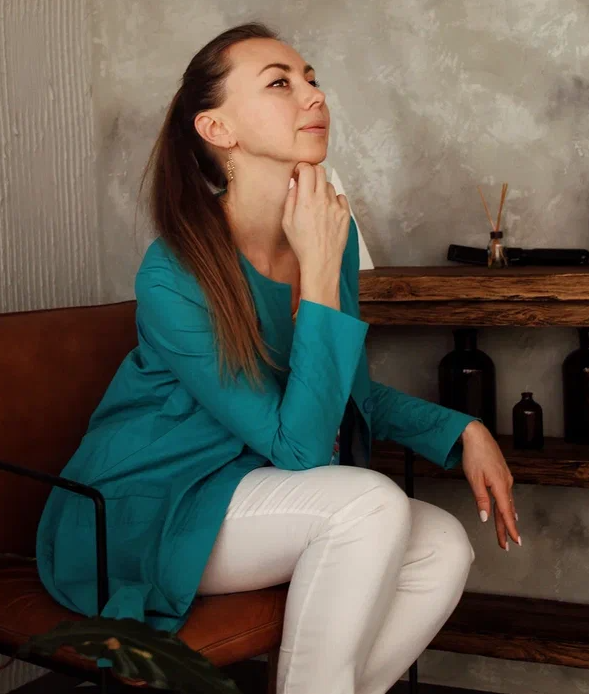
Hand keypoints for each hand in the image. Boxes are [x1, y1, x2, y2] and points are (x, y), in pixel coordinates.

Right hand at [282, 163, 349, 272]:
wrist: (321, 260)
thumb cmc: (302, 244)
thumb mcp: (287, 222)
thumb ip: (290, 199)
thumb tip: (295, 183)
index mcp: (306, 201)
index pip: (307, 169)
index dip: (302, 167)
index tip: (299, 172)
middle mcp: (322, 200)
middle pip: (321, 171)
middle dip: (312, 172)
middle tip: (308, 182)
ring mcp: (336, 206)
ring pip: (329, 185)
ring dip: (322, 189)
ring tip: (317, 204)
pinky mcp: (345, 213)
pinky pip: (340, 198)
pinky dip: (334, 200)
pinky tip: (327, 211)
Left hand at [461, 421, 520, 550]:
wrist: (477, 435)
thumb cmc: (474, 454)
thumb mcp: (474, 479)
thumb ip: (481, 499)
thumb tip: (485, 517)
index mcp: (500, 485)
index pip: (506, 512)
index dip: (509, 528)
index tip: (513, 541)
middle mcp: (506, 483)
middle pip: (507, 510)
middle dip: (507, 528)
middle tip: (507, 544)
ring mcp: (505, 478)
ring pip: (506, 502)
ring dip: (506, 518)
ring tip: (508, 532)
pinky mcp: (502, 474)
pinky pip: (505, 494)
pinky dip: (506, 505)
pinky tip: (508, 509)